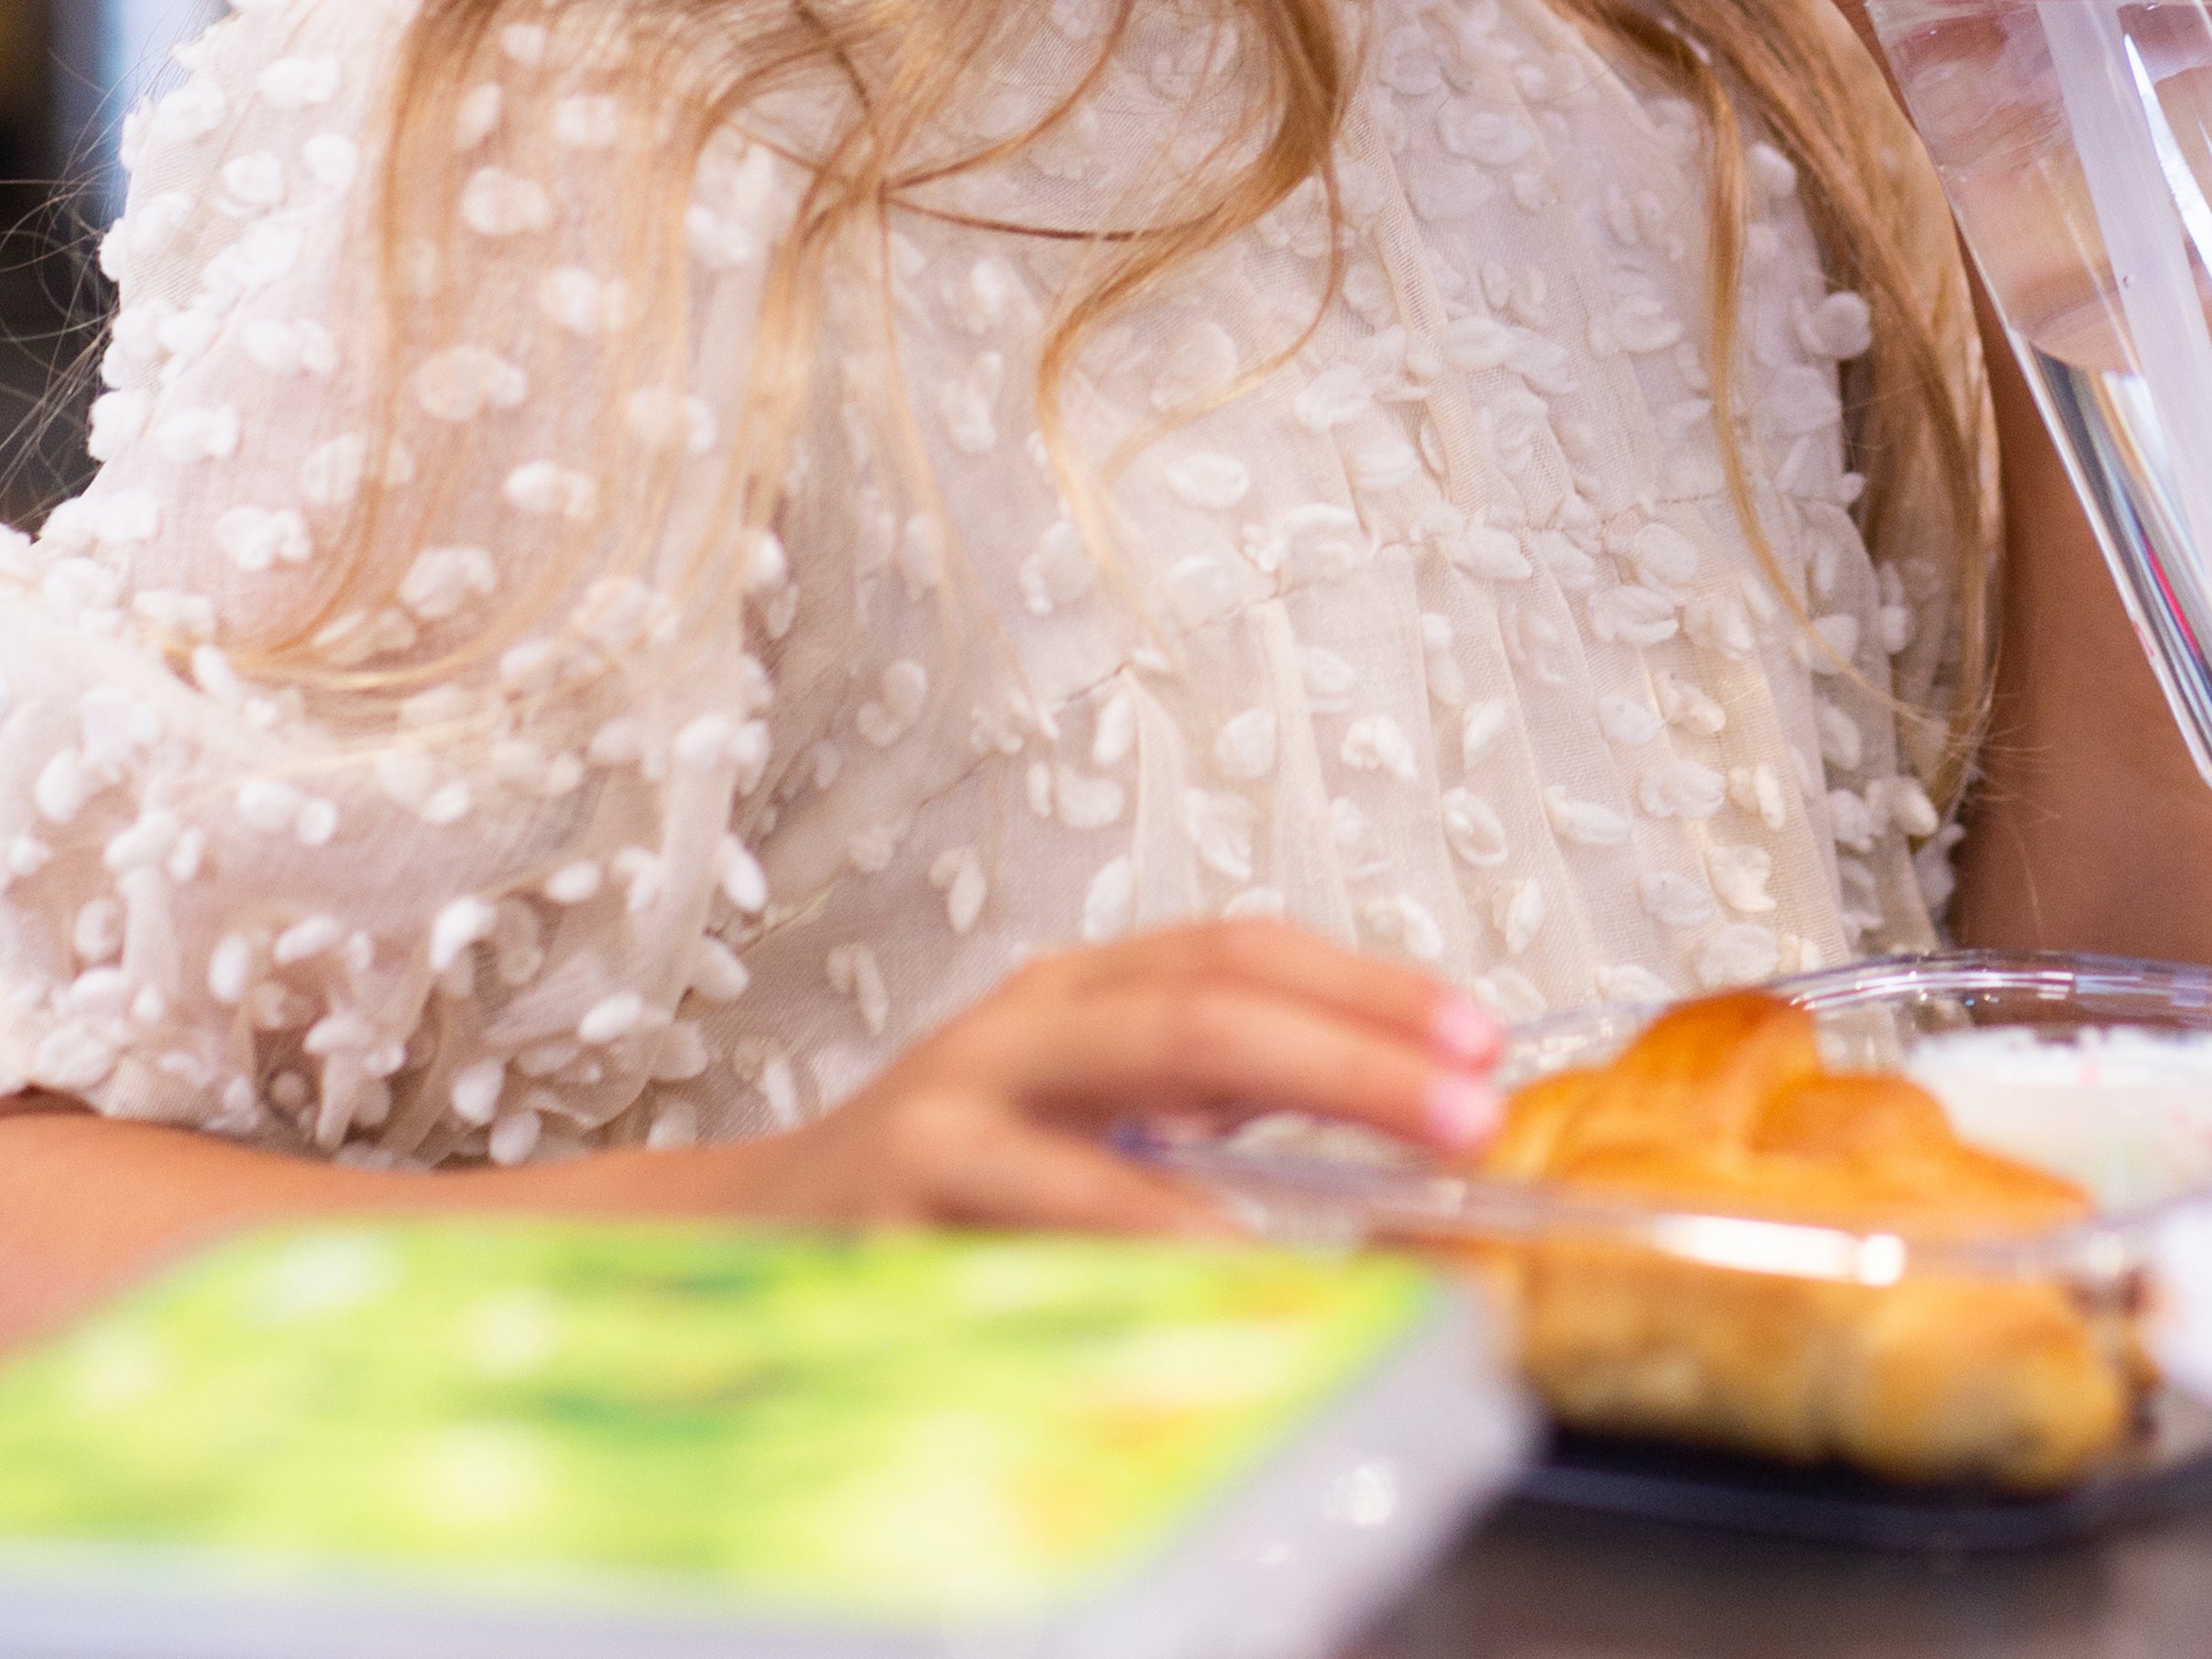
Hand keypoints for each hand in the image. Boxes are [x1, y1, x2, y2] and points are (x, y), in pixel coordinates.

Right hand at [686, 920, 1499, 1237]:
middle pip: (1215, 1000)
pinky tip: (1235, 1264)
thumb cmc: (939, 1201)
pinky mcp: (901, 1188)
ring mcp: (957, 1097)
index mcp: (1076, 993)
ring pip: (1148, 1067)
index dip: (1367, 986)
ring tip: (1395, 1182)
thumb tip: (1386, 1132)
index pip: (1239, 952)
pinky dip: (1156, 1231)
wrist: (727, 1250)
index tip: (1479, 1036)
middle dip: (1358, 1046)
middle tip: (1469, 1103)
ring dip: (1287, 1121)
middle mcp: (1023, 1021)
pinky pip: (1053, 1201)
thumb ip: (1205, 1120)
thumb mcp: (1082, 1132)